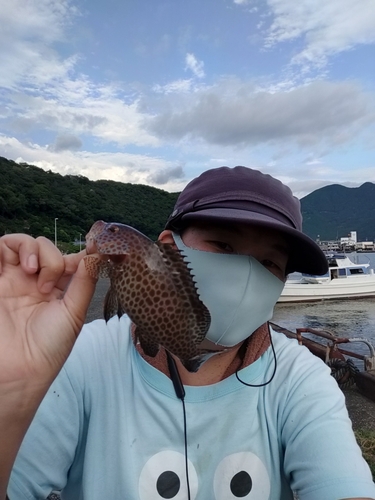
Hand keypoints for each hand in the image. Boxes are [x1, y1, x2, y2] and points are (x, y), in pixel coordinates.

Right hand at [0, 234, 96, 388]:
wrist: (19, 368)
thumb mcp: (74, 312)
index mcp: (55, 289)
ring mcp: (12, 280)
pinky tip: (23, 266)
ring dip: (32, 249)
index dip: (77, 254)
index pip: (66, 259)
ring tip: (33, 272)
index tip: (92, 250)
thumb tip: (98, 254)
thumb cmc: (49, 347)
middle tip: (49, 285)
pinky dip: (9, 246)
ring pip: (21, 244)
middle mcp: (33, 282)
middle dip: (51, 258)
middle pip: (44, 248)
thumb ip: (84, 281)